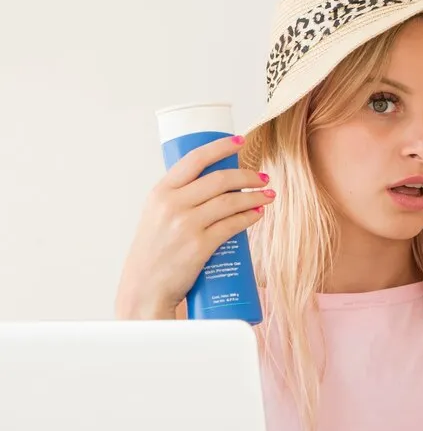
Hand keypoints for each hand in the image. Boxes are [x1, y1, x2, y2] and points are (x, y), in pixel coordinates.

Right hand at [115, 135, 274, 318]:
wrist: (145, 289)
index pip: (194, 159)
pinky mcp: (200, 246)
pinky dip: (250, 217)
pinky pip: (233, 225)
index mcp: (160, 192)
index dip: (220, 147)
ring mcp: (186, 225)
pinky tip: (259, 213)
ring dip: (255, 196)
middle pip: (219, 179)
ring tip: (269, 195)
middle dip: (247, 176)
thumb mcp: (156, 218)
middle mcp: (172, 204)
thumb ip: (177, 200)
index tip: (240, 141)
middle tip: (263, 178)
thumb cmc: (153, 255)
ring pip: (230, 201)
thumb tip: (209, 186)